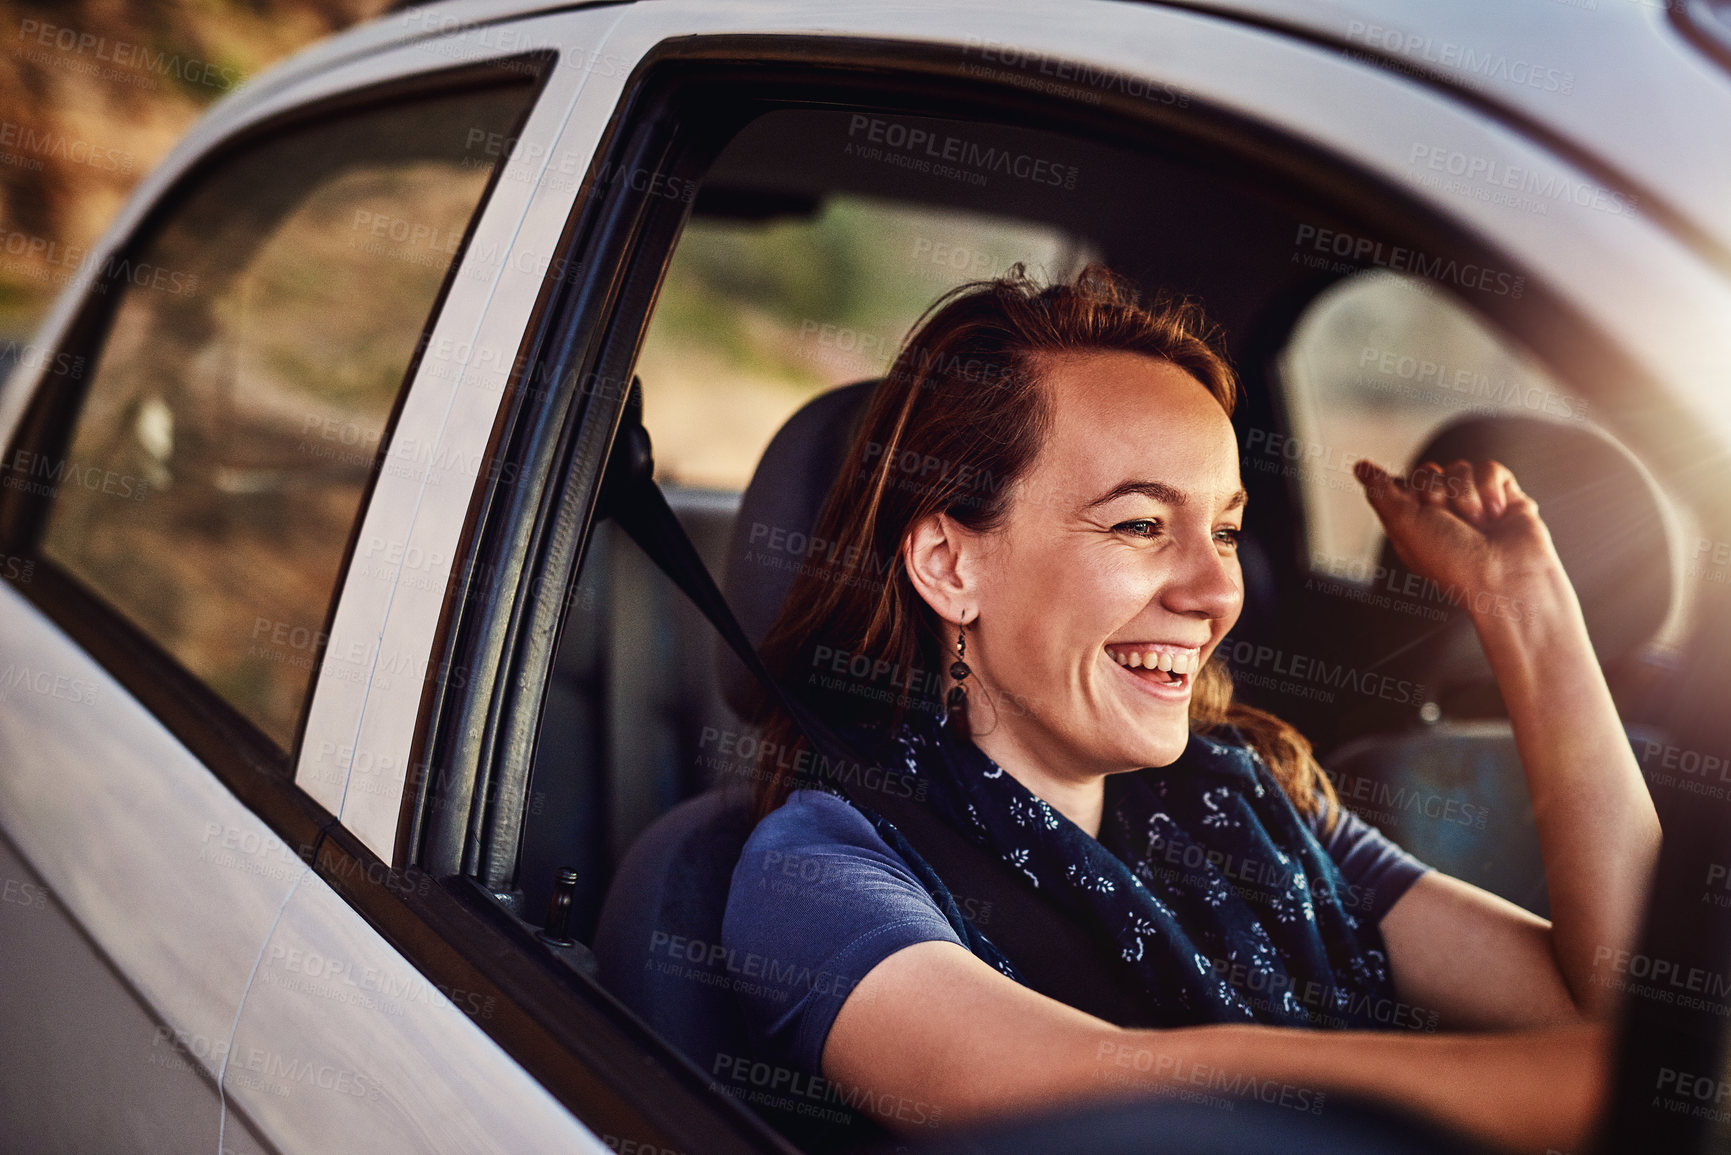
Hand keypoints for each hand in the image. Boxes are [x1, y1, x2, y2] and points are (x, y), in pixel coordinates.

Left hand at [1352, 457, 1564, 607]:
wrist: (1507, 581)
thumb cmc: (1452, 563)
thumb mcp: (1403, 525)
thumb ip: (1380, 493)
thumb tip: (1360, 466)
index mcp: (1414, 524)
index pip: (1402, 484)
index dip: (1408, 492)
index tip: (1418, 513)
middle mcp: (1443, 514)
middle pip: (1428, 472)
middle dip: (1437, 493)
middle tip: (1450, 522)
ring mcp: (1475, 505)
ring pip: (1460, 467)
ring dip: (1465, 496)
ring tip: (1477, 526)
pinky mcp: (1505, 498)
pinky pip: (1490, 468)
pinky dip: (1490, 490)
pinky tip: (1496, 515)